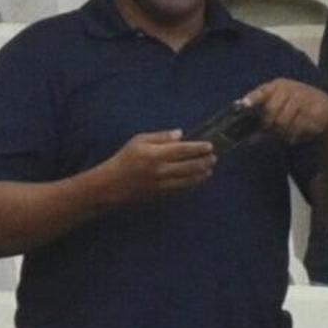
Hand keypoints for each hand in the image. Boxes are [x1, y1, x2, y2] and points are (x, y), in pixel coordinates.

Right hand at [92, 130, 217, 206]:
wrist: (113, 184)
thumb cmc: (125, 158)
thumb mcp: (138, 141)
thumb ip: (160, 137)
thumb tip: (180, 134)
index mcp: (155, 155)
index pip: (182, 150)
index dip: (198, 148)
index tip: (210, 146)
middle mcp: (161, 170)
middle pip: (190, 166)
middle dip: (204, 161)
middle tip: (213, 156)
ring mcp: (164, 184)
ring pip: (189, 179)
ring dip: (202, 173)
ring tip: (210, 167)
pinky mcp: (164, 194)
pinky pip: (183, 188)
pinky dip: (194, 182)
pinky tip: (200, 177)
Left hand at [242, 78, 327, 145]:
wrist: (324, 105)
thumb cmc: (296, 106)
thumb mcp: (280, 107)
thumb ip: (265, 120)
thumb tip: (250, 139)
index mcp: (278, 85)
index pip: (263, 91)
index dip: (253, 98)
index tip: (244, 105)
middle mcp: (290, 89)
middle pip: (271, 111)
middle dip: (269, 124)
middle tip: (272, 130)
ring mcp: (304, 99)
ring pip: (284, 123)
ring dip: (283, 133)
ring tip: (287, 134)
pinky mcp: (316, 111)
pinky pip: (299, 129)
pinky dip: (296, 135)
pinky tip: (299, 134)